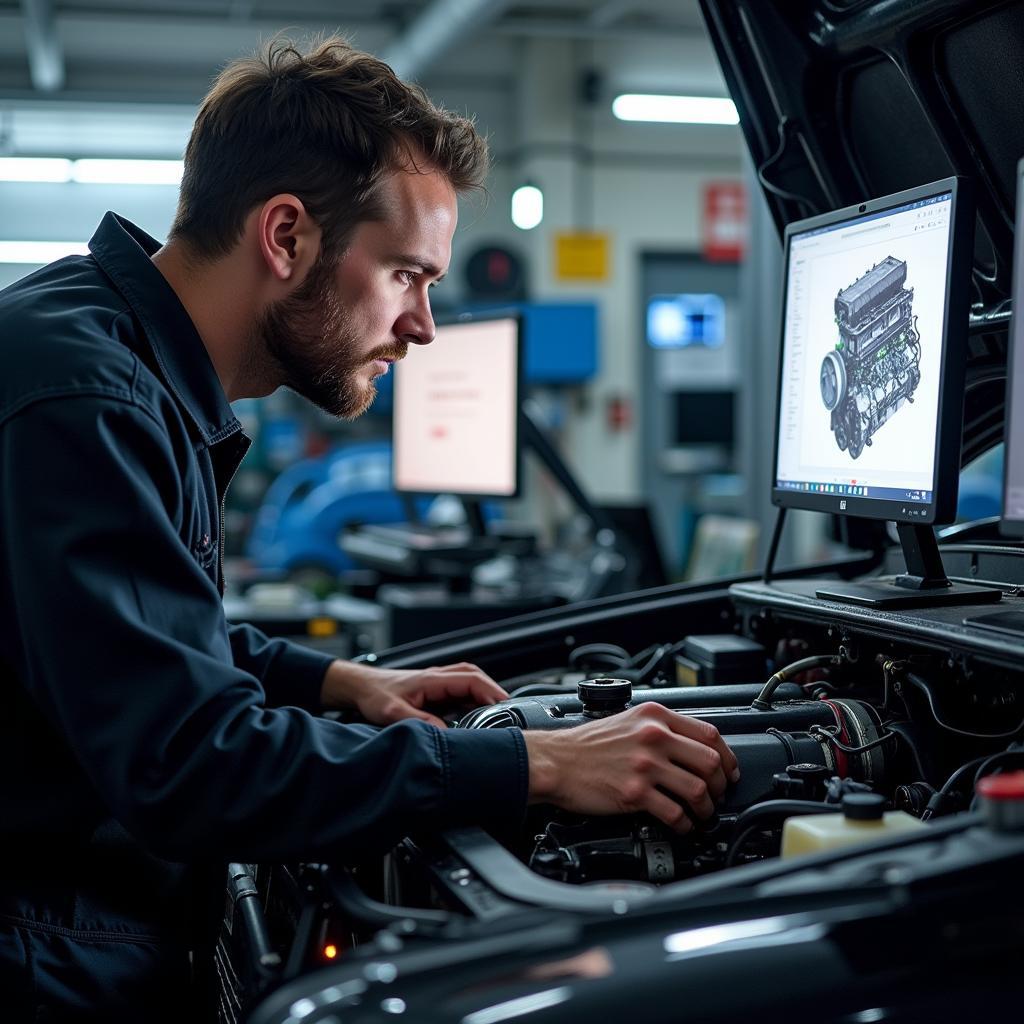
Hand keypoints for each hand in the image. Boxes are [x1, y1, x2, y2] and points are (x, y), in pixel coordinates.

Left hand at [320, 659, 508, 727]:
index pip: (471, 679)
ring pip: (470, 682)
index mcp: (433, 679)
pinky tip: (476, 714)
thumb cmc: (375, 695)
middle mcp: (438, 678)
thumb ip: (420, 722)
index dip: (490, 692)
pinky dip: (473, 699)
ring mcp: (437, 683)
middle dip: (493, 692)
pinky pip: (461, 691)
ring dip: (484, 694)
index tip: (503, 706)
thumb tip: (445, 733)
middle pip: (476, 677)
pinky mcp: (434, 691)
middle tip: (507, 711)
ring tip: (496, 713)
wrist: (361, 687)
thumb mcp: (393, 713)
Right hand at [524, 702, 739, 832]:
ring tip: (703, 814)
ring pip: (698, 789)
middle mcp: (653, 737)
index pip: (709, 732)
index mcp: (654, 716)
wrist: (555, 761)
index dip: (727, 755)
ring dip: (707, 808)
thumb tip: (690, 746)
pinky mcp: (635, 793)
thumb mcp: (627, 720)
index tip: (729, 769)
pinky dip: (686, 824)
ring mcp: (645, 765)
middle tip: (718, 795)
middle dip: (721, 784)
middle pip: (710, 762)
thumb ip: (659, 727)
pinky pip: (675, 813)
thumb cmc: (586, 745)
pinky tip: (683, 826)